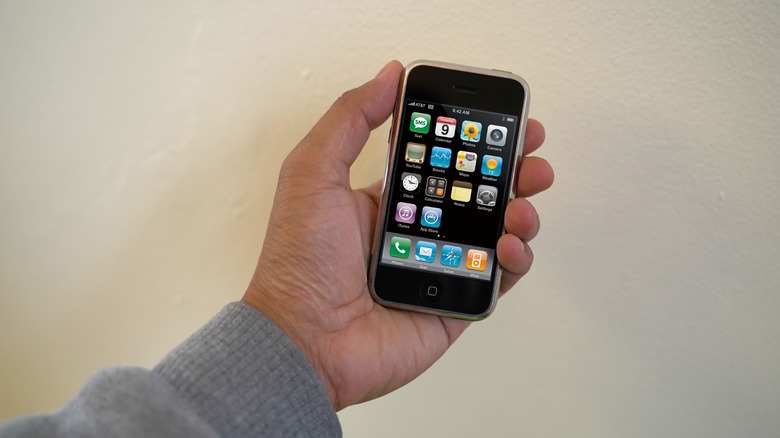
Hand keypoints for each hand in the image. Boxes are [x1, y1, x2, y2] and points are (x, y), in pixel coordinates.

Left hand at [242, 60, 552, 410]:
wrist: (303, 338)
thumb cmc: (299, 261)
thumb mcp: (312, 172)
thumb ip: (350, 119)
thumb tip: (389, 75)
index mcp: (390, 199)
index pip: (445, 162)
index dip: (473, 141)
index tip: (498, 120)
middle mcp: (420, 232)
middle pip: (480, 194)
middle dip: (512, 169)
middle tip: (530, 153)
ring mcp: (441, 267)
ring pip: (498, 232)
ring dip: (521, 208)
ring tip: (521, 199)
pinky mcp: (456, 304)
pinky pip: (500, 279)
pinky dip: (516, 258)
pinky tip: (507, 242)